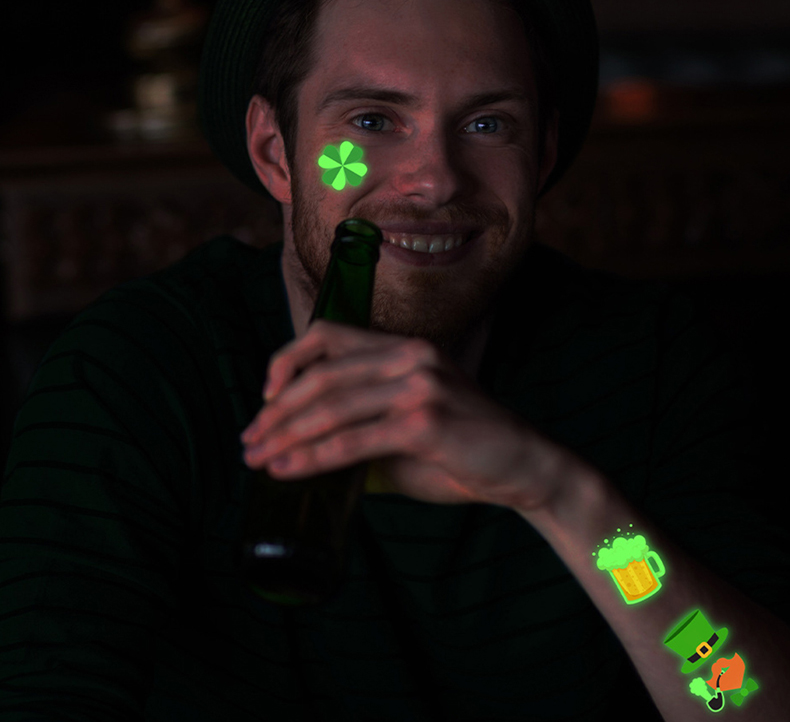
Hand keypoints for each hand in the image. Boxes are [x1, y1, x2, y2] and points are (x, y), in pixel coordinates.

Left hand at [240, 319, 565, 511]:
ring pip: (331, 407)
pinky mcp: (425, 422)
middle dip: (276, 411)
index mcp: (404, 348)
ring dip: (286, 435)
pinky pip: (355, 440)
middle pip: (322, 375)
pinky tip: (287, 471)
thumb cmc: (463, 450)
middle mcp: (410, 357)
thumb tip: (308, 447)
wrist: (524, 467)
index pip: (329, 335)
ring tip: (257, 459)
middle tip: (249, 440)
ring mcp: (419, 386)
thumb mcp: (409, 425)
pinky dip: (313, 457)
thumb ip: (366, 423)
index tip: (264, 394)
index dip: (287, 359)